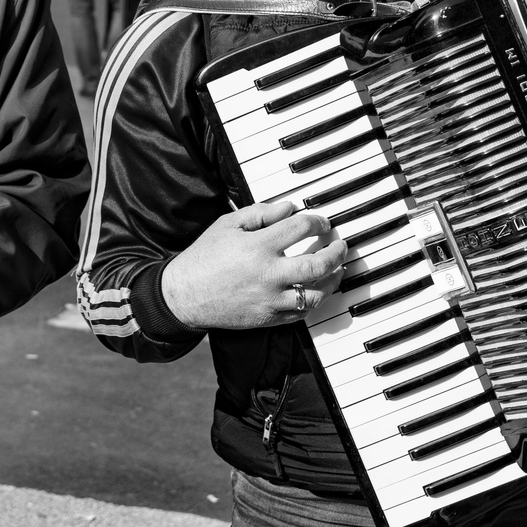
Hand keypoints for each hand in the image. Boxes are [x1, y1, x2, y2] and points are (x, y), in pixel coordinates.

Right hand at [161, 201, 347, 331]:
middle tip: (342, 247)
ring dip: (332, 281)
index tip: (322, 222)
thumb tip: (289, 208)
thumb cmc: (205, 256)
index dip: (317, 221)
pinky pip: (301, 313)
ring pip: (315, 295)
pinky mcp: (268, 318)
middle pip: (318, 265)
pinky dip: (313, 301)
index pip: (300, 228)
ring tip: (336, 271)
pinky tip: (316, 291)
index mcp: (258, 246)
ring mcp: (270, 299)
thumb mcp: (228, 224)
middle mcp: (268, 274)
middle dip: (336, 253)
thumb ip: (261, 213)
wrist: (184, 295)